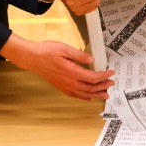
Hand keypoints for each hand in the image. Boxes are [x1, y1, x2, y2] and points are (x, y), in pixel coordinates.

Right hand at [0, 35, 114, 100]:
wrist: (34, 58)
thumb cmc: (48, 52)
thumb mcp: (65, 48)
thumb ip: (80, 55)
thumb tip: (92, 60)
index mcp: (73, 72)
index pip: (93, 78)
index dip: (104, 76)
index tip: (111, 73)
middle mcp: (70, 82)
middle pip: (91, 88)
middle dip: (103, 86)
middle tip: (111, 83)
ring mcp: (65, 86)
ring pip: (84, 94)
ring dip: (96, 95)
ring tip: (105, 95)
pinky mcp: (61, 87)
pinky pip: (75, 95)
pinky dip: (84, 97)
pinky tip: (88, 97)